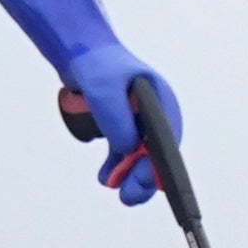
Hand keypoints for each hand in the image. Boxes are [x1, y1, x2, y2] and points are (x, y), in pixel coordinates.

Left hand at [50, 62, 174, 206]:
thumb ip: (117, 120)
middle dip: (143, 177)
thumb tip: (128, 150)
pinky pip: (124, 151)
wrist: (79, 51)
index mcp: (162, 102)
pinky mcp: (123, 125)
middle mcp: (155, 114)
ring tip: (111, 185)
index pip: (167, 141)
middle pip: (156, 153)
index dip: (158, 165)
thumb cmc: (95, 64)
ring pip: (139, 156)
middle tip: (128, 196)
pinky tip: (106, 175)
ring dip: (128, 174)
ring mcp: (139, 121)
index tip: (145, 183)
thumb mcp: (104, 90)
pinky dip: (117, 165)